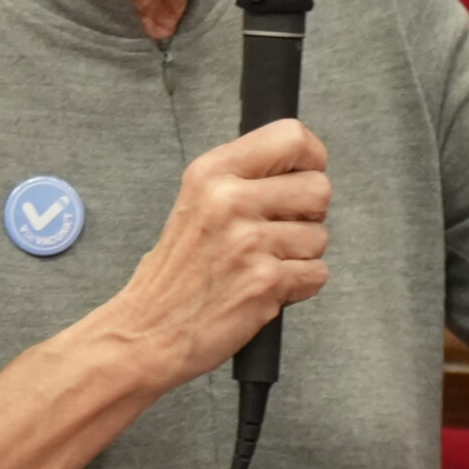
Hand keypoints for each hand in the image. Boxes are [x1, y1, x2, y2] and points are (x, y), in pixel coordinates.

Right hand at [100, 119, 330, 392]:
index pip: (291, 137)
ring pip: (320, 236)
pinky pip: (317, 274)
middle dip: (309, 215)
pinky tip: (264, 289)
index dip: (311, 159)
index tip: (303, 177)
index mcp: (212, 172)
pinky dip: (299, 286)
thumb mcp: (197, 203)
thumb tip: (302, 169)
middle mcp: (230, 200)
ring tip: (259, 266)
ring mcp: (249, 241)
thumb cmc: (174, 274)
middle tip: (278, 233)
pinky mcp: (266, 281)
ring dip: (300, 256)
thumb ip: (244, 180)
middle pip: (318, 188)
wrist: (147, 332)